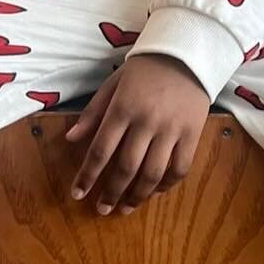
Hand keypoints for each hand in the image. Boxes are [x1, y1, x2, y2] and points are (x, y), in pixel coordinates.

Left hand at [66, 54, 209, 214]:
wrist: (186, 53)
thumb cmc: (144, 68)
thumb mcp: (113, 83)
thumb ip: (93, 112)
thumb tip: (70, 139)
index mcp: (122, 108)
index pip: (100, 150)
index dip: (87, 176)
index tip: (77, 194)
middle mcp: (146, 121)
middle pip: (125, 168)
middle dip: (111, 193)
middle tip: (102, 209)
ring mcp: (171, 129)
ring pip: (153, 174)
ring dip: (137, 196)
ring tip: (125, 208)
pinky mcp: (192, 134)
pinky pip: (180, 169)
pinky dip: (166, 185)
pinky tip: (153, 192)